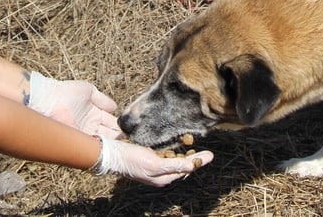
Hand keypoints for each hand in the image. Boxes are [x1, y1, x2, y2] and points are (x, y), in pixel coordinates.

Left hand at [27, 72, 121, 138]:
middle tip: (130, 140)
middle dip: (118, 137)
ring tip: (123, 145)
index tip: (130, 130)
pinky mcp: (78, 140)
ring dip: (112, 142)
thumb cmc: (67, 92)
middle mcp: (91, 126)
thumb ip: (103, 100)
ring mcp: (85, 134)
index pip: (111, 123)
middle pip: (109, 134)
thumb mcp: (89, 92)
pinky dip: (102, 146)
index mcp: (94, 114)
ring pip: (103, 141)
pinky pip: (93, 145)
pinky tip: (112, 147)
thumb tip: (116, 108)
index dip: (119, 126)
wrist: (49, 100)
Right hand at [93, 136, 213, 186]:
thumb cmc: (132, 159)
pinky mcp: (149, 161)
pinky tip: (176, 145)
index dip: (198, 162)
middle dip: (194, 159)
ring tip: (194, 146)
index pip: (186, 169)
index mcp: (163, 178)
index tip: (210, 155)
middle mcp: (160, 175)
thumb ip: (174, 165)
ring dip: (185, 155)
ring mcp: (155, 168)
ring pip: (175, 162)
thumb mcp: (155, 163)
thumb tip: (192, 166)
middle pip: (182, 167)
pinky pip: (166, 158)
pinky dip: (174, 153)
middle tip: (206, 152)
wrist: (112, 155)